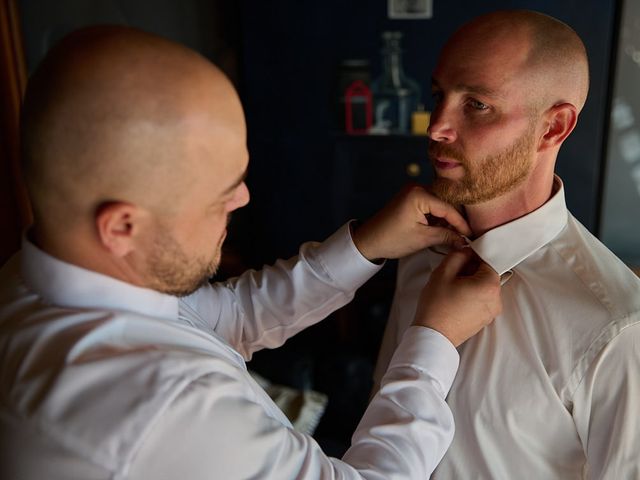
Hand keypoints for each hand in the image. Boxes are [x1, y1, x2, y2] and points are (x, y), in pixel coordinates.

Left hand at [351, 185, 470, 261]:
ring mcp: (412, 191)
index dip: (461, 224)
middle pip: (445, 203)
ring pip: (438, 204)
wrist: (368, 240)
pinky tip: (441, 230)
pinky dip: (436, 217)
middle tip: (464, 237)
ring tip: (453, 236)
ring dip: (445, 219)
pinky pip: (430, 205)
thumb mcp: (422, 239)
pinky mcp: (410, 197)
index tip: (471, 236)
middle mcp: (417, 187)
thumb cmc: (392, 239)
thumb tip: (465, 240)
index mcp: (419, 194)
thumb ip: (446, 236)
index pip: (448, 208)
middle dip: (454, 221)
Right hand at [413, 248, 501, 346]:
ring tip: (452, 290)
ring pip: (483, 288)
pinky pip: (481, 301)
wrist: (433, 336)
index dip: (473, 256)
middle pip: (487, 275)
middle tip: (452, 276)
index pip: (488, 260)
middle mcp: (496, 299)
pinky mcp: (485, 320)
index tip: (460, 259)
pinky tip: (454, 300)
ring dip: (470, 284)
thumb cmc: (437, 307)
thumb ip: (458, 255)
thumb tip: (466, 251)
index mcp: (490, 285)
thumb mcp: (443, 273)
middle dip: (471, 271)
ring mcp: (491, 312)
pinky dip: (470, 297)